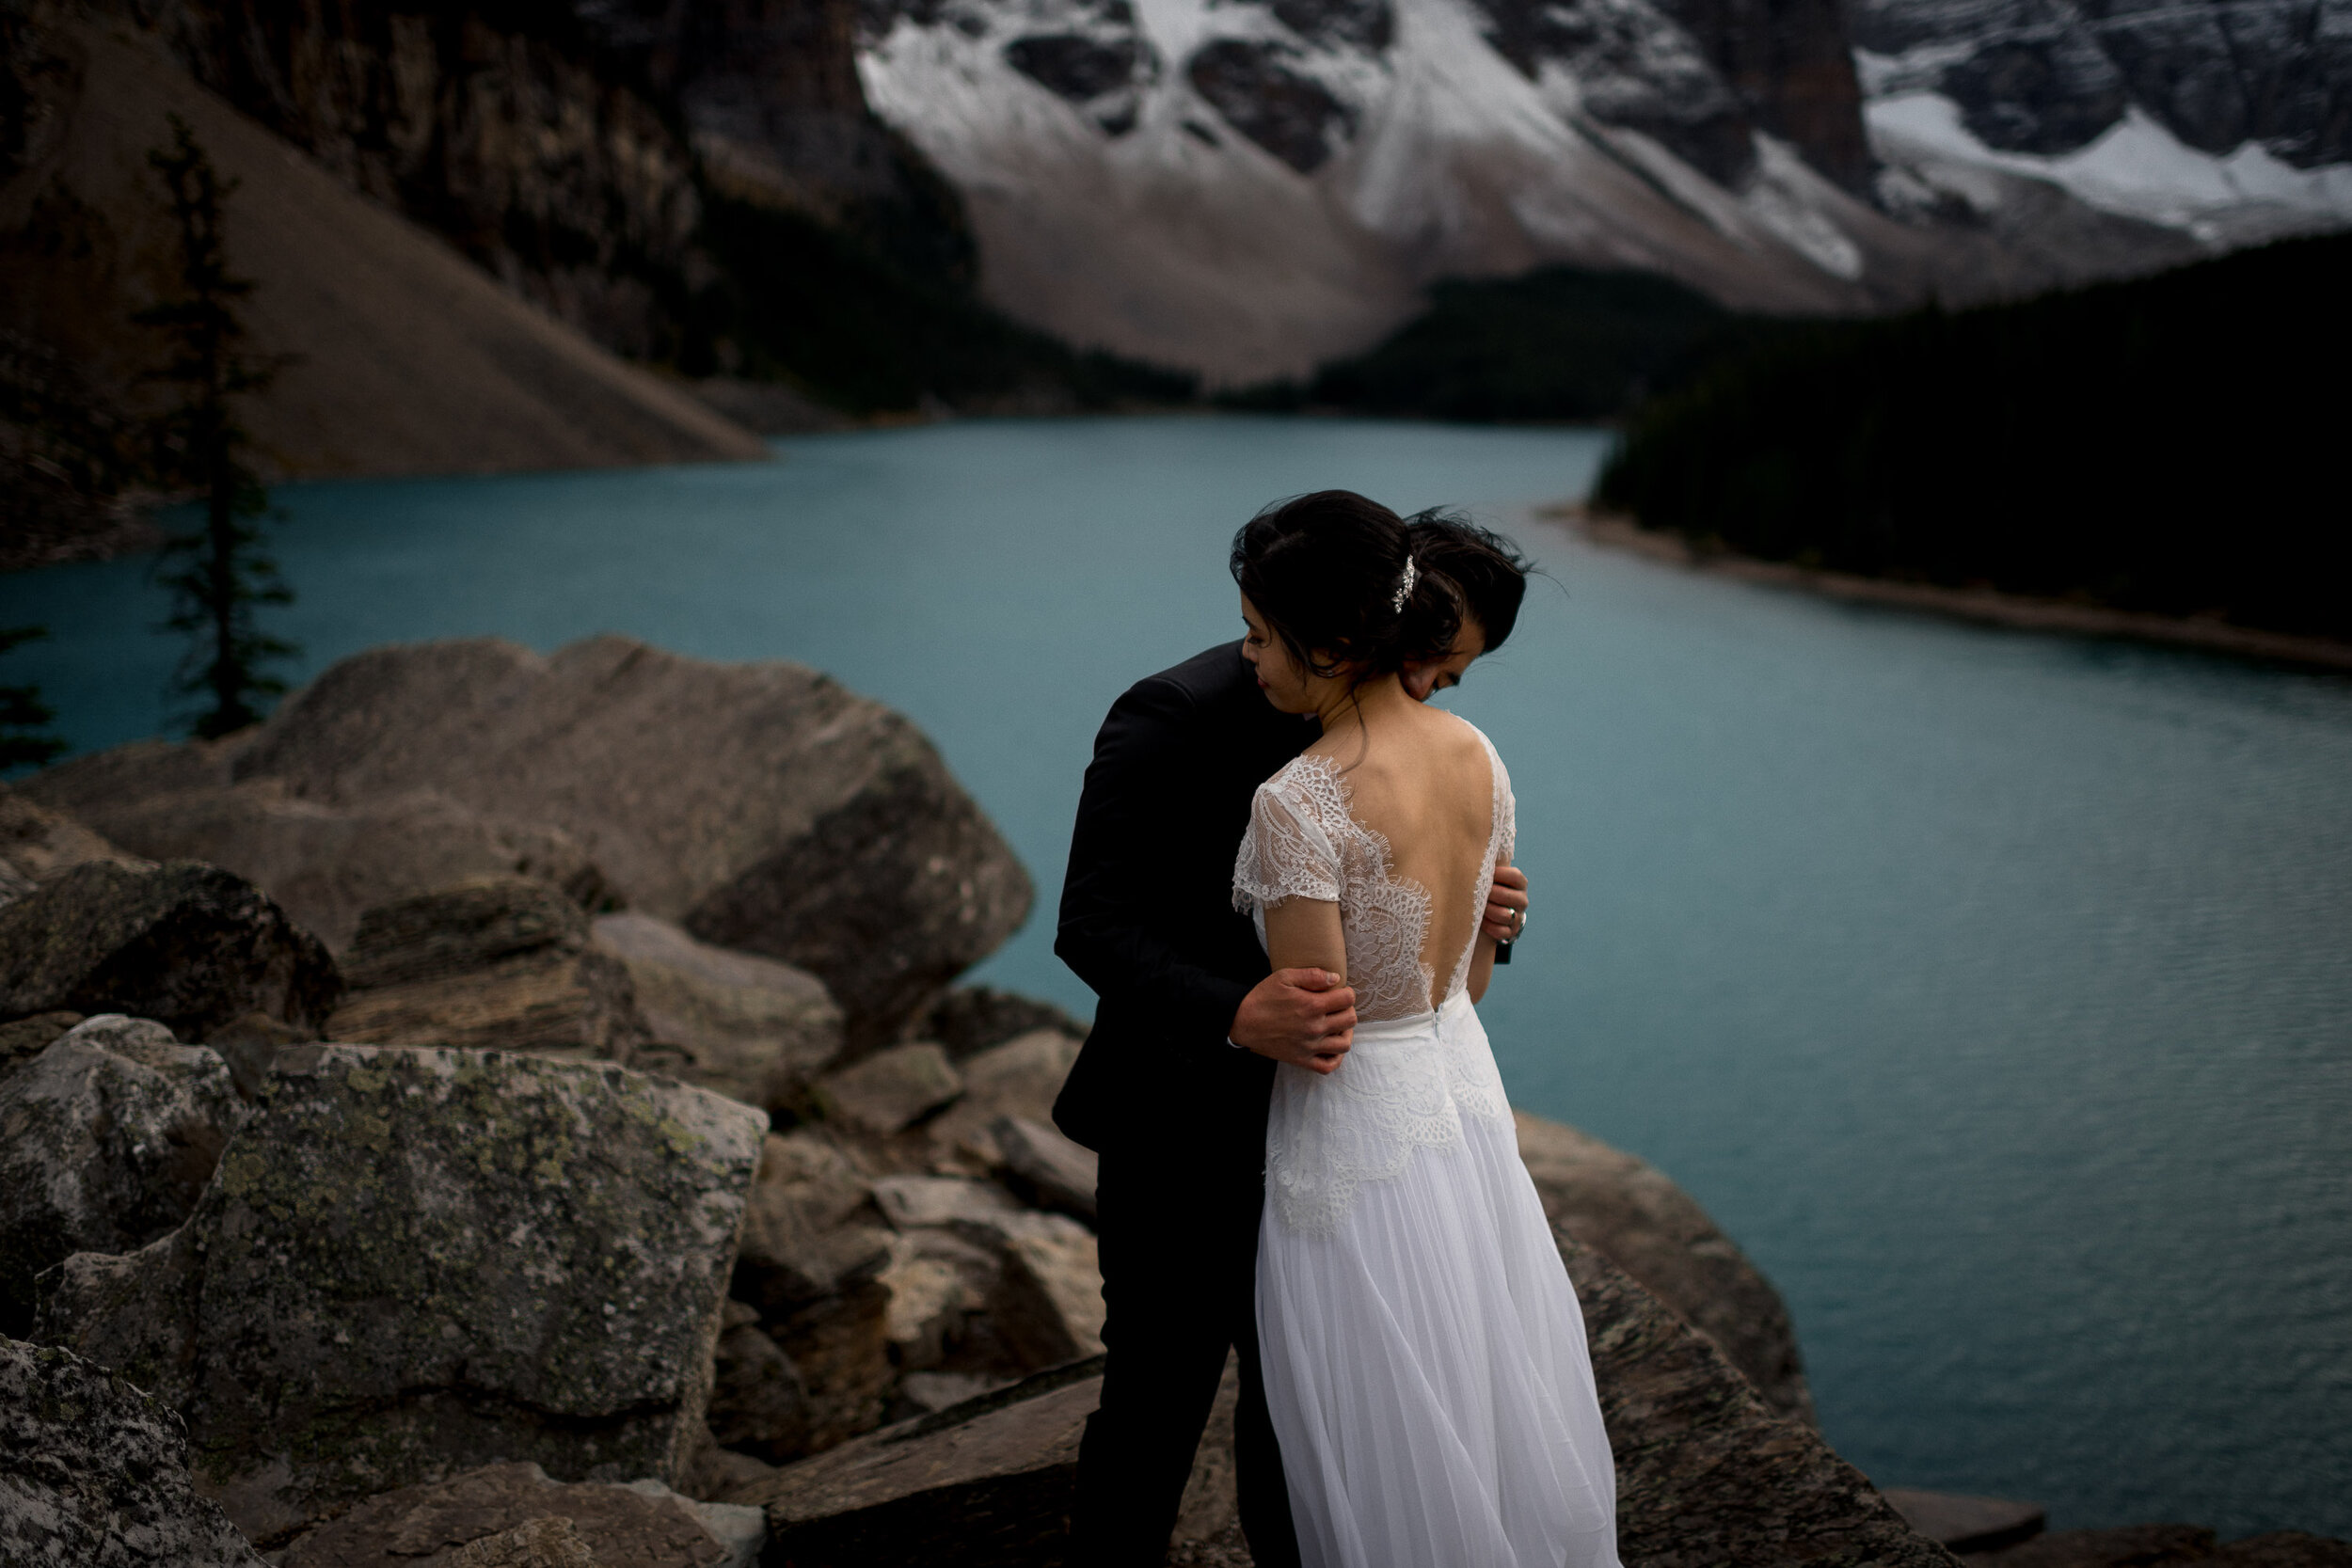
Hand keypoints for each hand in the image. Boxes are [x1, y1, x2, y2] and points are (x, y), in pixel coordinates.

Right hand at [1231, 968, 1356, 1074]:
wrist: (1242, 1022)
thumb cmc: (1262, 998)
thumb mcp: (1284, 977)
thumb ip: (1312, 975)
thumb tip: (1335, 978)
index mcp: (1312, 1005)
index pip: (1347, 999)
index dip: (1346, 992)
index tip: (1337, 992)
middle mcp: (1315, 1028)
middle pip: (1350, 1020)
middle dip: (1347, 1009)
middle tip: (1336, 1007)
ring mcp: (1310, 1047)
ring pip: (1345, 1044)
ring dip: (1345, 1033)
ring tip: (1336, 1026)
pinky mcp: (1302, 1060)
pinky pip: (1329, 1066)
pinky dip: (1336, 1058)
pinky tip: (1330, 1046)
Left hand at [1482, 863, 1527, 943]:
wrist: (1494, 913)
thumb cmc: (1489, 888)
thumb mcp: (1493, 876)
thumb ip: (1488, 866)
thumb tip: (1473, 851)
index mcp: (1519, 884)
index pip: (1515, 876)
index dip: (1499, 874)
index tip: (1485, 874)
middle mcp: (1522, 900)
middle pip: (1510, 897)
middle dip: (1491, 895)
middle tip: (1477, 893)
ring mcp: (1518, 917)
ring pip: (1505, 915)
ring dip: (1488, 911)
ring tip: (1477, 907)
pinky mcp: (1511, 932)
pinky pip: (1502, 932)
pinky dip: (1489, 927)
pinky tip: (1480, 921)